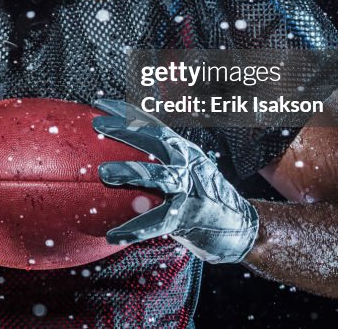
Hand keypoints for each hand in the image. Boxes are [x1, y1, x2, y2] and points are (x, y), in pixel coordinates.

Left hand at [92, 98, 258, 263]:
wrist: (240, 227)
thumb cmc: (202, 197)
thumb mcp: (185, 172)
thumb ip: (157, 164)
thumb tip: (111, 160)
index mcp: (184, 151)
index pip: (153, 125)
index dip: (128, 112)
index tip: (101, 103)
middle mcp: (188, 164)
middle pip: (156, 140)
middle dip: (127, 129)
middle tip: (97, 124)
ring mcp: (190, 189)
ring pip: (160, 176)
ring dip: (131, 171)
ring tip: (103, 172)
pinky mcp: (189, 216)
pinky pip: (158, 223)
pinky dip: (134, 229)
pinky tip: (112, 235)